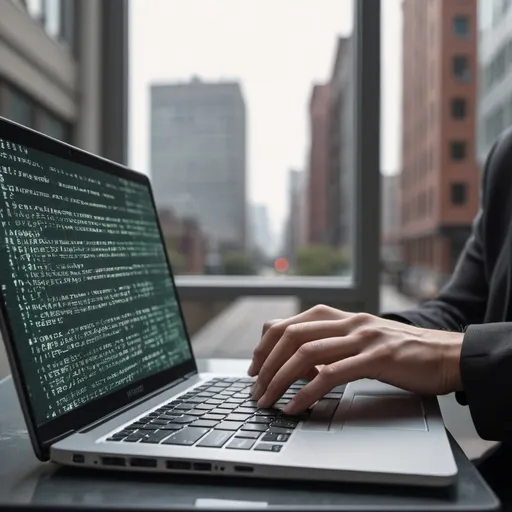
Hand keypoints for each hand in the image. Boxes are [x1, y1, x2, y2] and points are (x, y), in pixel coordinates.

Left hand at [248, 305, 462, 414]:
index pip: (288, 323)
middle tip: (255, 388)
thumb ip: (330, 346)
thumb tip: (295, 366)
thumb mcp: (359, 341)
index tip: (254, 366)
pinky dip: (307, 392)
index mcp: (340, 316)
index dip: (265, 344)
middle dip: (266, 363)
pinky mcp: (377, 358)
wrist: (446, 354)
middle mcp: (347, 322)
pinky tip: (295, 407)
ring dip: (279, 379)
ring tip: (267, 400)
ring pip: (306, 354)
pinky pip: (331, 375)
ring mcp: (362, 337)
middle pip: (291, 335)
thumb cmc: (401, 352)